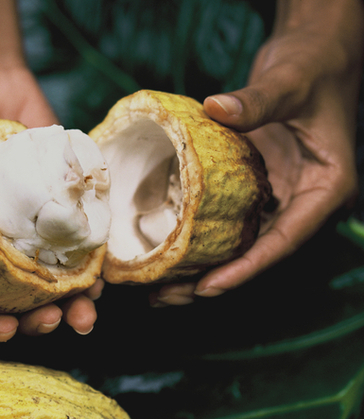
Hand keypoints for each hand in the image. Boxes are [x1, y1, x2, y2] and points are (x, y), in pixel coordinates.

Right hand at [0, 0, 99, 342]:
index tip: (7, 329)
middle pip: (15, 306)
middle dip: (37, 322)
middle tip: (55, 320)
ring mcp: (30, 240)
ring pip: (53, 289)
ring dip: (73, 306)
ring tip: (88, 309)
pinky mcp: (60, 219)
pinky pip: (78, 254)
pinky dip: (91, 270)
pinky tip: (102, 277)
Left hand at [151, 0, 363, 306]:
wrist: (315, 57)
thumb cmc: (313, 68)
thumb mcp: (291, 81)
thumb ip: (259, 99)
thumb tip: (216, 109)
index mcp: (326, 192)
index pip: (285, 242)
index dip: (246, 269)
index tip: (208, 287)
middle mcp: (304, 206)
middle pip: (258, 257)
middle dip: (212, 282)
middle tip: (166, 297)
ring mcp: (281, 201)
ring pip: (241, 248)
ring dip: (201, 269)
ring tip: (157, 288)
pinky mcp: (259, 193)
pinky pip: (230, 225)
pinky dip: (202, 240)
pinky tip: (169, 252)